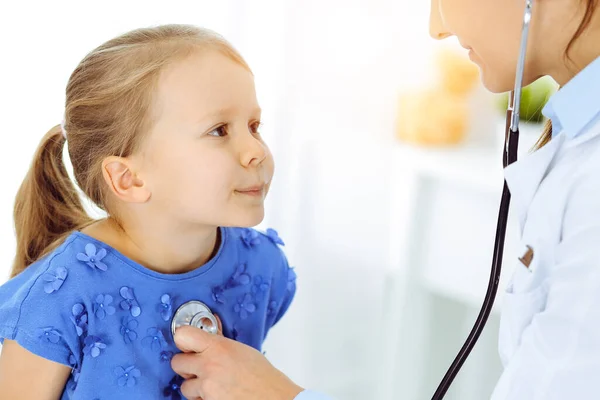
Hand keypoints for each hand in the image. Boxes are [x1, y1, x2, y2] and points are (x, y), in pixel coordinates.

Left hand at [172, 325, 302, 399]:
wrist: (274, 398)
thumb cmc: (263, 376)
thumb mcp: (241, 351)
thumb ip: (219, 344)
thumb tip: (206, 335)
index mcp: (218, 347)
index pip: (182, 335)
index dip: (183, 341)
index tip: (188, 345)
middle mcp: (209, 365)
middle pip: (176, 362)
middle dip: (187, 367)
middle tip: (199, 368)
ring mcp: (207, 387)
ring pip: (184, 386)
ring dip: (195, 387)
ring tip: (214, 385)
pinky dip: (203, 399)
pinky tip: (218, 395)